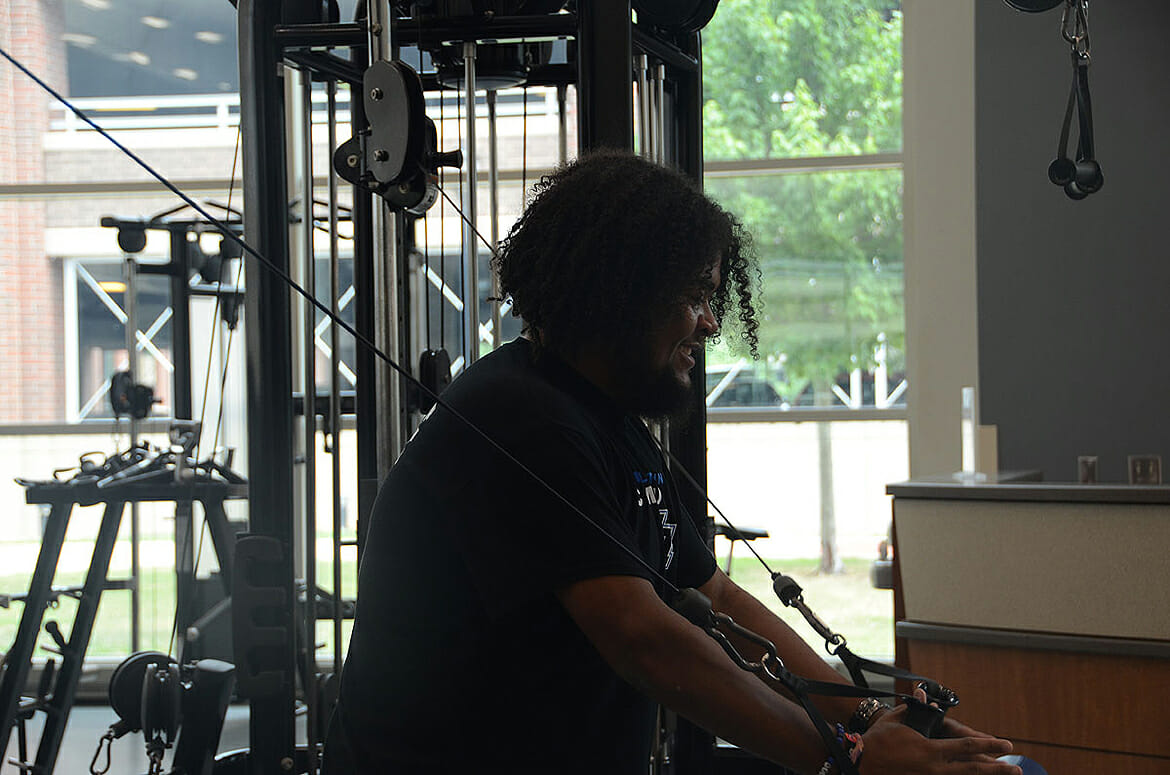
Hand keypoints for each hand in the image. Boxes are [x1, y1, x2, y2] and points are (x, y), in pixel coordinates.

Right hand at [857, 705, 1021, 773]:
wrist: (861, 762)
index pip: (968, 747)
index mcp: (931, 749)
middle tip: (1017, 769)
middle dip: (997, 769)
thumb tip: (924, 697)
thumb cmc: (878, 740)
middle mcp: (935, 768)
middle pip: (973, 769)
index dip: (989, 746)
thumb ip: (915, 709)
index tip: (1006, 745)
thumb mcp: (897, 719)